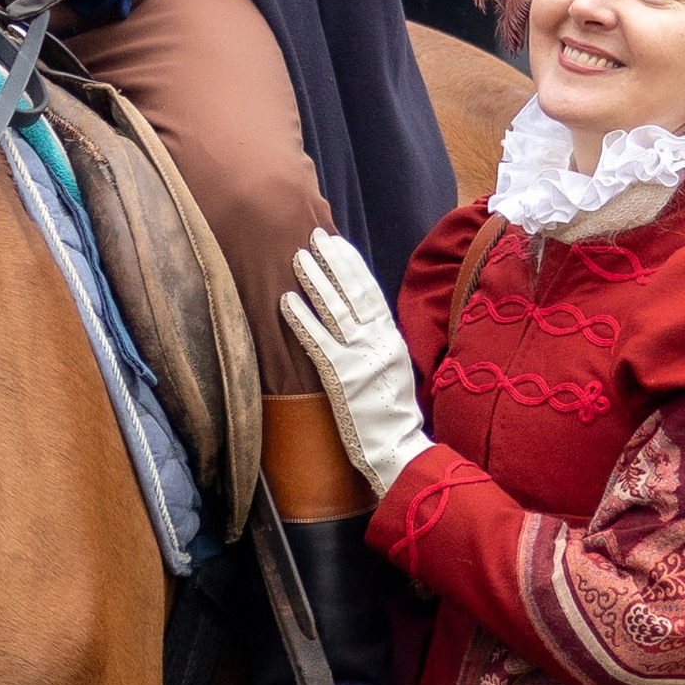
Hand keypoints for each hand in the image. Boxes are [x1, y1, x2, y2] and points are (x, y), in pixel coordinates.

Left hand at [280, 230, 433, 496]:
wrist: (397, 447)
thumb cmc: (392, 414)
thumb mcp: (393, 370)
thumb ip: (378, 343)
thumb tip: (359, 320)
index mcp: (390, 338)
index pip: (370, 291)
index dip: (352, 265)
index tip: (337, 243)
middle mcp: (378, 342)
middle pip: (353, 292)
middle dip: (333, 261)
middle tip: (314, 237)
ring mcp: (360, 358)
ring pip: (335, 310)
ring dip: (315, 281)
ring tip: (298, 258)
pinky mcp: (342, 377)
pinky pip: (317, 341)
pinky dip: (302, 319)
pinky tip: (287, 301)